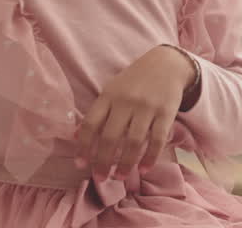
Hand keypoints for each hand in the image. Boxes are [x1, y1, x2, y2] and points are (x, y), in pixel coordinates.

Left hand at [75, 45, 196, 180]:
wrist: (167, 64)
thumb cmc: (134, 80)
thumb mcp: (112, 91)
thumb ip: (96, 113)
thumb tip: (74, 137)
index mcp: (108, 95)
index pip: (91, 124)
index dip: (83, 146)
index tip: (80, 164)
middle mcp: (126, 101)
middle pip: (110, 136)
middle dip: (103, 161)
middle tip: (100, 178)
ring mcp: (147, 107)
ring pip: (133, 141)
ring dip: (125, 163)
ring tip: (120, 177)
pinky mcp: (166, 112)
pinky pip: (157, 139)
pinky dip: (150, 157)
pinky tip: (144, 169)